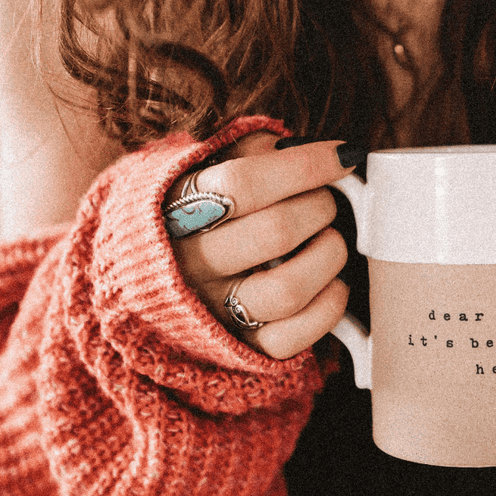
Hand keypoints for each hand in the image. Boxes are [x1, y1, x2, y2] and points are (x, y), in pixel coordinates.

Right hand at [165, 133, 362, 358]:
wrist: (154, 273)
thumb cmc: (200, 208)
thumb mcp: (209, 167)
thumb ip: (253, 151)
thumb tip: (308, 149)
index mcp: (176, 210)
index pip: (243, 182)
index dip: (305, 165)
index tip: (342, 157)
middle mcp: (189, 265)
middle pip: (275, 232)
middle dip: (320, 207)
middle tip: (326, 201)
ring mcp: (214, 311)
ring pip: (288, 290)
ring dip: (329, 256)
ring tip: (330, 240)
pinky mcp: (240, 347)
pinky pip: (293, 338)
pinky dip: (328, 307)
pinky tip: (331, 284)